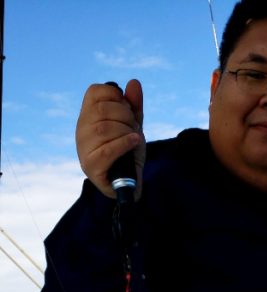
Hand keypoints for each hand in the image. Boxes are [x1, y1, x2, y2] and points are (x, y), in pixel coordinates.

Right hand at [75, 79, 145, 198]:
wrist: (130, 182)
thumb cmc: (128, 152)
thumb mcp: (133, 125)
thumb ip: (133, 106)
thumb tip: (134, 83)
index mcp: (88, 116)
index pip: (94, 92)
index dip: (115, 95)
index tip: (126, 107)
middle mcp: (81, 130)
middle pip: (101, 110)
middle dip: (125, 115)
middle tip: (133, 126)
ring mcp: (83, 149)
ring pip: (104, 130)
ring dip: (126, 131)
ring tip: (134, 138)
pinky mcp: (90, 167)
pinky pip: (107, 150)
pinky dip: (124, 143)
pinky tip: (135, 142)